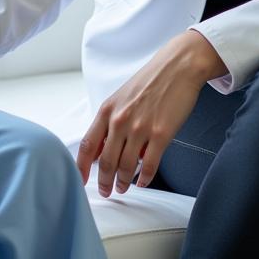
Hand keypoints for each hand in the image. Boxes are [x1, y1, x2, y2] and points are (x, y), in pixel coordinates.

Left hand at [76, 30, 225, 196]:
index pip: (88, 145)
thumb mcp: (120, 97)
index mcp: (107, 110)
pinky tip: (143, 181)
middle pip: (106, 162)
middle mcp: (120, 120)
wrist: (176, 67)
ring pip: (126, 167)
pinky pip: (149, 165)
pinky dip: (145, 178)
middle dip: (104, 182)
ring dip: (123, 182)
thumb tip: (101, 148)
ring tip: (122, 188)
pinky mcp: (161, 134)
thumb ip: (109, 121)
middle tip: (105, 191)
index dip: (82, 167)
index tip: (82, 180)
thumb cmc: (149, 81)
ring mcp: (140, 128)